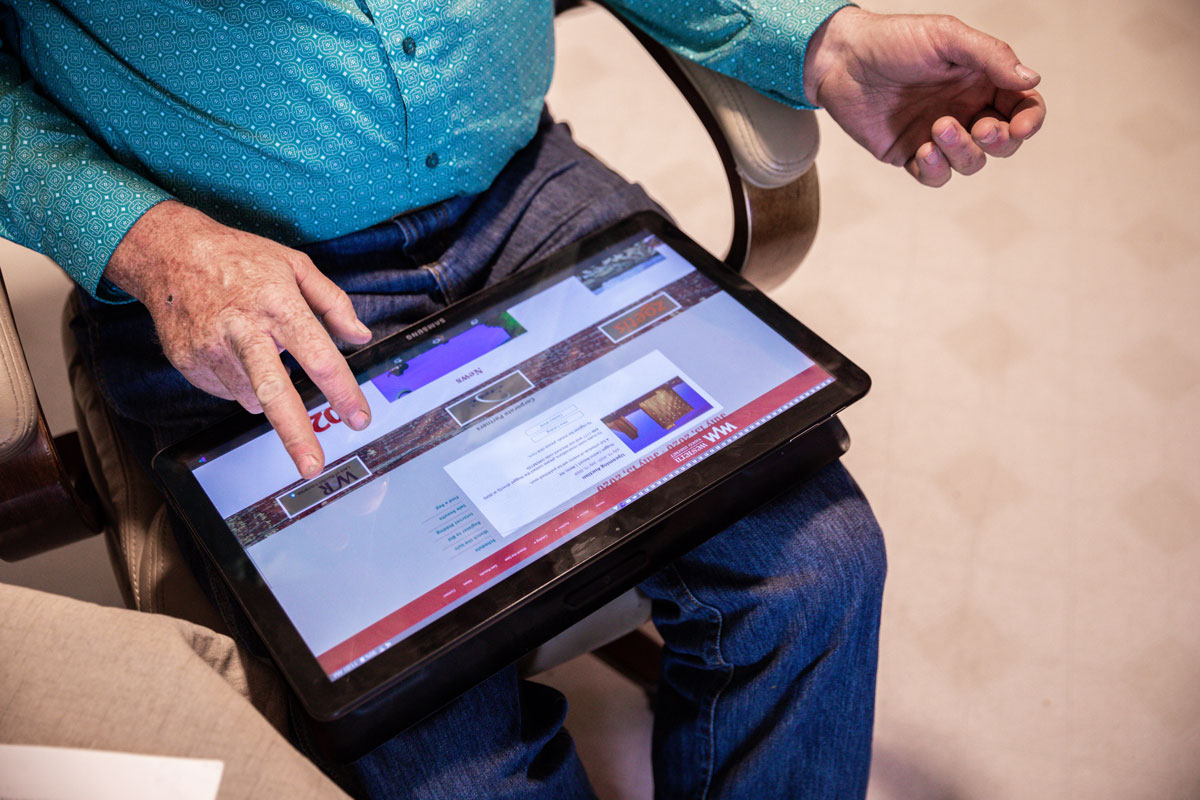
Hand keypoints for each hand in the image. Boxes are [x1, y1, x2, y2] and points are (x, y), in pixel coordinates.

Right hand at [106, 201, 373, 478]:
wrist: (169, 253)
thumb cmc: (238, 258)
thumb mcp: (295, 265)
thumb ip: (333, 303)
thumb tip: (360, 336)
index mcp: (279, 306)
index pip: (318, 357)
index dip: (342, 392)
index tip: (359, 419)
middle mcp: (244, 330)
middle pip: (274, 392)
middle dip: (295, 435)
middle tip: (312, 466)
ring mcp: (212, 349)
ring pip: (252, 396)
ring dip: (266, 391)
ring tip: (258, 351)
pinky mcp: (189, 363)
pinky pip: (228, 390)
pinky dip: (240, 380)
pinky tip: (233, 350)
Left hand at [804, 7, 1045, 186]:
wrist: (842, 61)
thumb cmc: (894, 40)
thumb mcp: (947, 38)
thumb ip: (991, 56)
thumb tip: (1032, 80)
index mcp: (981, 80)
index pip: (1022, 106)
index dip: (1030, 120)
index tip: (1021, 126)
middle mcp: (965, 109)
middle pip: (1003, 142)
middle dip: (999, 142)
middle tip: (980, 128)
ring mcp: (937, 134)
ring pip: (971, 162)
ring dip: (963, 152)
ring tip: (938, 127)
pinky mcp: (910, 153)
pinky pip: (935, 175)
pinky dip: (935, 169)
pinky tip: (922, 150)